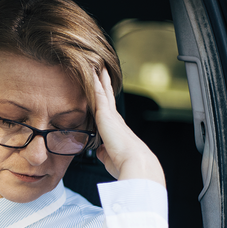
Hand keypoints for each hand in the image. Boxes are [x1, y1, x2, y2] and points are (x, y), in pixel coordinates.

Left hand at [93, 68, 165, 187]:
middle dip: (103, 82)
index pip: (107, 109)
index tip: (102, 89)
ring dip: (99, 77)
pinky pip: (98, 93)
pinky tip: (91, 71)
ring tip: (95, 63)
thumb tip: (98, 150)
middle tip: (100, 67)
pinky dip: (94, 82)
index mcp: (115, 128)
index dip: (105, 98)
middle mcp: (114, 118)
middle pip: (107, 95)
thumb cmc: (125, 164)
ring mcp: (110, 114)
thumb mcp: (109, 157)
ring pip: (103, 90)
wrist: (135, 163)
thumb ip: (103, 151)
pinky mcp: (105, 114)